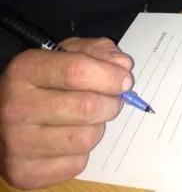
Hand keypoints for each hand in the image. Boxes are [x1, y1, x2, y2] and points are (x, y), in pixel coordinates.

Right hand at [0, 37, 132, 189]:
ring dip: (97, 128)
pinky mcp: (24, 173)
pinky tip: (69, 138)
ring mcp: (18, 143)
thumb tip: (122, 67)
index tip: (125, 80)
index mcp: (26, 70)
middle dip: (111, 103)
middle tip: (112, 100)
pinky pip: (76, 163)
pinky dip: (82, 151)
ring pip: (85, 138)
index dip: (109, 76)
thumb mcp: (64, 54)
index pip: (77, 71)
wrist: (3, 119)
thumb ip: (96, 51)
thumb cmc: (41, 82)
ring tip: (87, 119)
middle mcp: (16, 107)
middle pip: (86, 107)